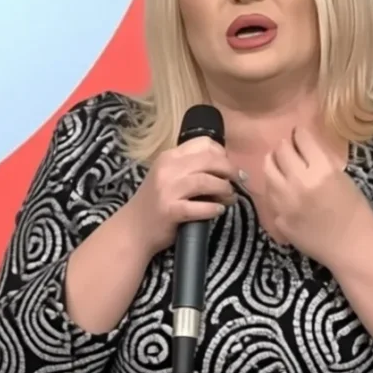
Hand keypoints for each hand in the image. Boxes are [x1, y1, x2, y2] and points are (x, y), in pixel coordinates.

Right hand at [124, 136, 237, 255]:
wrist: (134, 229)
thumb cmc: (156, 202)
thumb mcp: (168, 176)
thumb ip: (190, 167)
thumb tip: (224, 164)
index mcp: (169, 157)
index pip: (203, 143)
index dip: (222, 153)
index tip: (229, 166)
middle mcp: (167, 169)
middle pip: (209, 160)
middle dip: (230, 170)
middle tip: (239, 181)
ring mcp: (167, 190)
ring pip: (206, 181)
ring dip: (224, 189)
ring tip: (229, 197)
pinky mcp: (170, 211)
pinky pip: (199, 207)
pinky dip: (213, 209)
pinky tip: (218, 210)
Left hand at [261, 127, 372, 263]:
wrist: (352, 247)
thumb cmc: (355, 212)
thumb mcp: (342, 178)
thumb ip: (320, 163)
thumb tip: (303, 149)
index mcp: (322, 170)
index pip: (301, 139)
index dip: (299, 133)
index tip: (298, 133)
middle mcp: (300, 182)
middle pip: (281, 151)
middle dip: (285, 146)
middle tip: (288, 148)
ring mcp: (285, 201)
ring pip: (268, 170)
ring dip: (274, 163)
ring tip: (280, 165)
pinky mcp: (278, 217)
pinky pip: (269, 194)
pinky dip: (274, 188)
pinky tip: (282, 189)